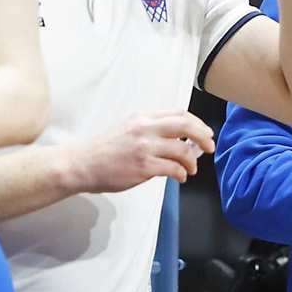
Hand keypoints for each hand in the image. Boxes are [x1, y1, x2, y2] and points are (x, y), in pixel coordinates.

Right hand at [69, 111, 213, 192]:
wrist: (82, 164)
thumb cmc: (105, 150)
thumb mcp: (129, 128)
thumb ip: (152, 128)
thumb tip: (180, 138)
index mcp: (143, 117)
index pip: (180, 114)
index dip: (198, 123)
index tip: (205, 133)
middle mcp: (145, 128)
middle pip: (186, 126)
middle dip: (203, 137)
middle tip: (209, 147)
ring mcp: (145, 147)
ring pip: (183, 150)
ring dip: (193, 161)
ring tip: (191, 169)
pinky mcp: (144, 166)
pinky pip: (174, 168)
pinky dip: (182, 174)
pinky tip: (181, 177)